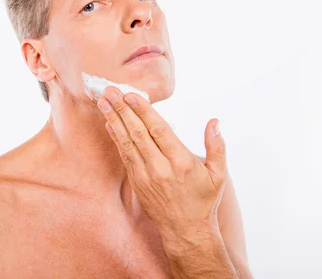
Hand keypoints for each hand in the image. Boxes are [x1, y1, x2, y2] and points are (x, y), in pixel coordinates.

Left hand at [97, 86, 228, 241]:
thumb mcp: (218, 175)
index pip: (158, 129)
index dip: (143, 110)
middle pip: (138, 132)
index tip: (131, 94)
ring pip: (127, 143)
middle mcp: (161, 167)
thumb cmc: (203, 201)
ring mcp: (146, 176)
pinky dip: (116, 138)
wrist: (186, 232)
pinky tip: (109, 124)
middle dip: (122, 109)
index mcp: (181, 161)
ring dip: (113, 120)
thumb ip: (217, 146)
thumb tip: (215, 121)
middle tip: (110, 91)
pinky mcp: (137, 183)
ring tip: (103, 102)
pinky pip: (124, 156)